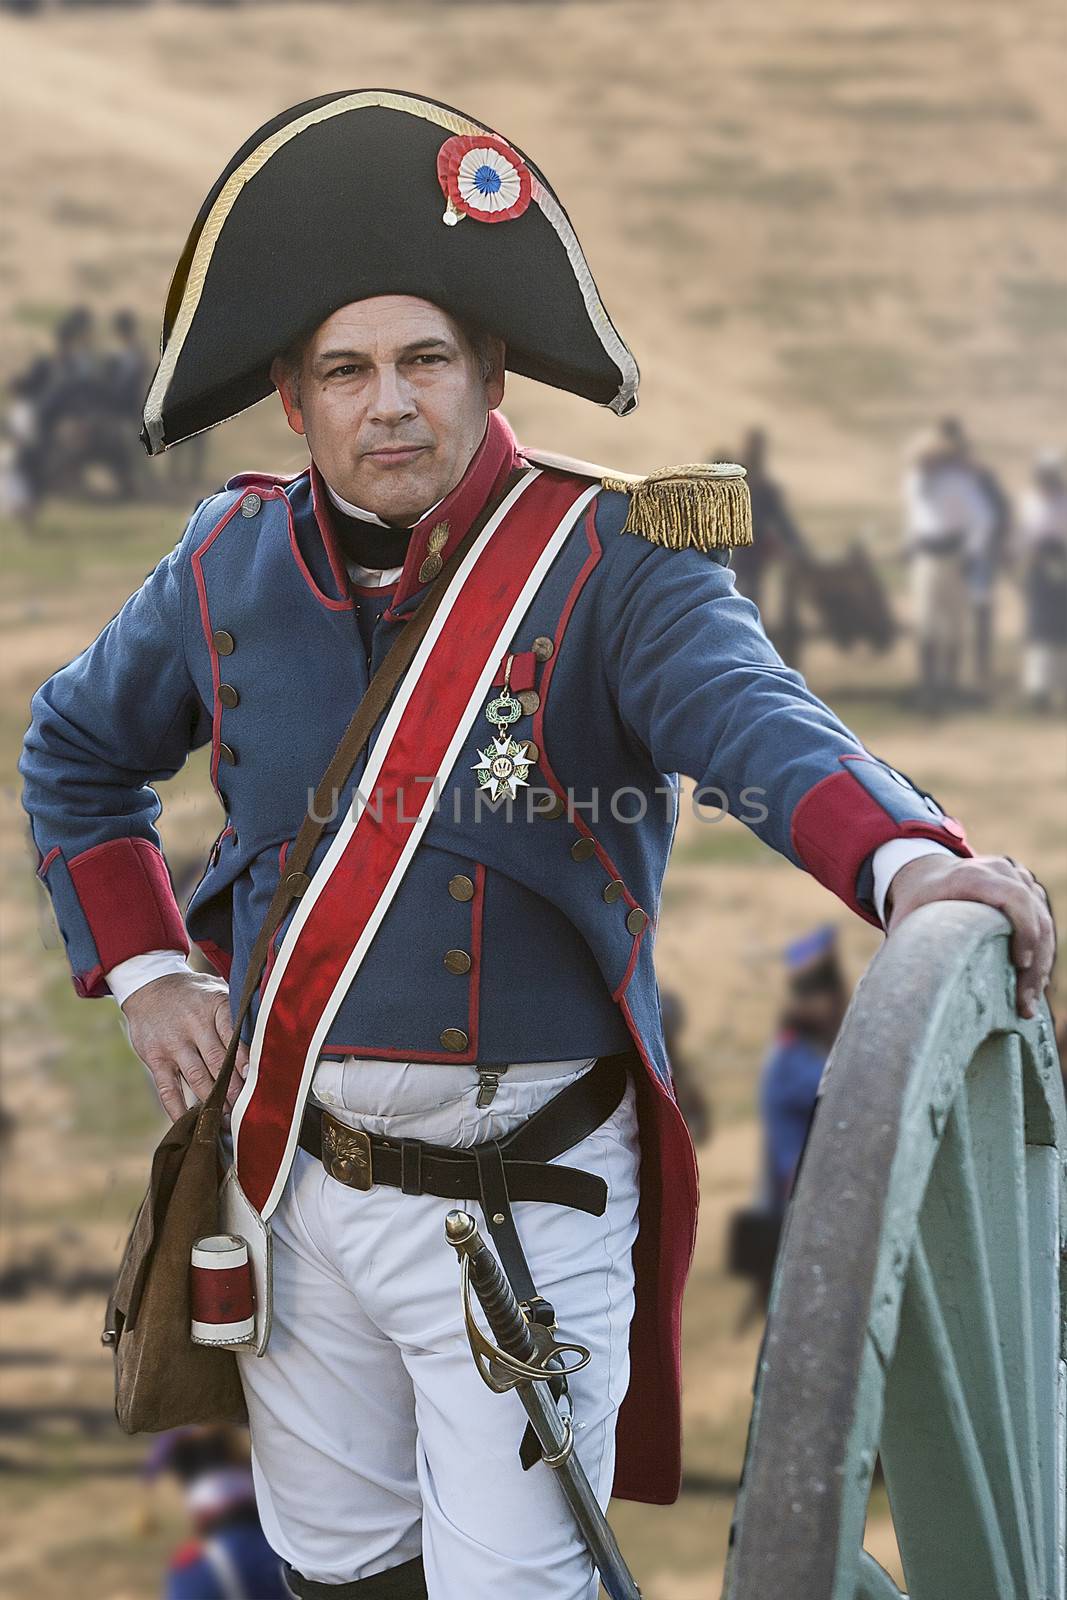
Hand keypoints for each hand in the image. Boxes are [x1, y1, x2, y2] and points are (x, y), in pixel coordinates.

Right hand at [120, 970, 249, 1122]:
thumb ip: (238, 1014)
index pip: (234, 1035)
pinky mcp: (155, 1058)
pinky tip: (189, 1122)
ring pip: (196, 1078)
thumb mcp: (217, 992)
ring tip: (228, 1120)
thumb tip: (265, 1041)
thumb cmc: (194, 995)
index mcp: (215, 1006)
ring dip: (213, 1102)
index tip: (258, 1080)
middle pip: (218, 1062)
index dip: (246, 1060)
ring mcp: (173, 1043)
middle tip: (248, 1110)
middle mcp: (194, 1025)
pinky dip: (177, 1108)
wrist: (149, 987)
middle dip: (234, 1089)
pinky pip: (167, 1088)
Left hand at [886, 853, 1055, 1018]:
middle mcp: (999, 871)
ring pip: (1044, 920)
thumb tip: (905, 989)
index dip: (1025, 930)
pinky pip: (1043, 919)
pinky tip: (1033, 982)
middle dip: (1037, 962)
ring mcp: (1016, 877)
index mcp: (971, 876)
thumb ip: (905, 945)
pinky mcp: (1025, 888)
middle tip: (1025, 1003)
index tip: (1021, 965)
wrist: (925, 872)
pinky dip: (1042, 951)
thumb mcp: (904, 917)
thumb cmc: (915, 900)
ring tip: (1029, 1001)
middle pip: (1035, 914)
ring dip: (1043, 963)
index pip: (1013, 897)